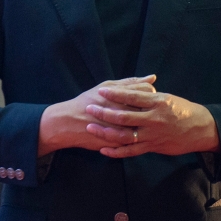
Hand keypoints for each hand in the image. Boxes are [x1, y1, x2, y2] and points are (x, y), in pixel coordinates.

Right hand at [37, 76, 156, 156]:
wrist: (68, 123)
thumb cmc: (87, 102)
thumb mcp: (107, 87)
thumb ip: (130, 82)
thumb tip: (152, 78)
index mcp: (119, 95)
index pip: (146, 92)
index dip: (149, 94)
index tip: (145, 97)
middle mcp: (121, 111)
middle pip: (146, 109)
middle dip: (147, 109)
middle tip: (142, 110)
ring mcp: (120, 129)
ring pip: (142, 128)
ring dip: (142, 125)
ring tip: (138, 122)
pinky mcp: (116, 143)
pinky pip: (134, 142)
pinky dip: (137, 138)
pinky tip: (134, 134)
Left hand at [84, 86, 219, 157]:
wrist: (200, 129)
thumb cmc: (182, 110)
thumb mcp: (167, 97)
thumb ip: (149, 93)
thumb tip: (135, 85)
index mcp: (158, 102)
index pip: (132, 97)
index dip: (115, 94)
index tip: (101, 91)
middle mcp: (154, 119)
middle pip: (125, 116)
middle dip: (105, 112)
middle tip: (89, 108)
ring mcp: (153, 134)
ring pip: (125, 135)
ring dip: (106, 132)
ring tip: (91, 128)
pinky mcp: (153, 147)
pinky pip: (131, 151)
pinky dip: (116, 151)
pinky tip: (103, 149)